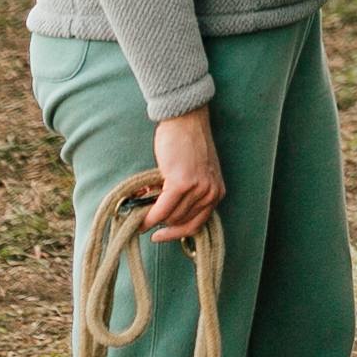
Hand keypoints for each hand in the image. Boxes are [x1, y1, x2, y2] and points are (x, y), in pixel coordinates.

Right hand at [143, 107, 223, 243]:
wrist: (187, 121)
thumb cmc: (187, 145)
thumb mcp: (197, 174)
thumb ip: (187, 195)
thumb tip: (162, 216)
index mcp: (217, 192)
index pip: (197, 225)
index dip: (175, 233)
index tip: (158, 235)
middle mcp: (211, 193)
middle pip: (179, 221)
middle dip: (161, 217)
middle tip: (146, 207)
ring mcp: (197, 189)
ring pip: (169, 217)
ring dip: (153, 213)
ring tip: (145, 197)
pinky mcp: (181, 183)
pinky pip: (161, 210)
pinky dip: (149, 216)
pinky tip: (140, 217)